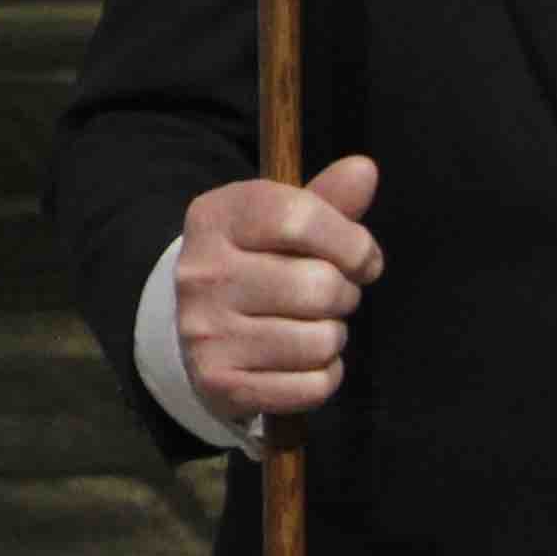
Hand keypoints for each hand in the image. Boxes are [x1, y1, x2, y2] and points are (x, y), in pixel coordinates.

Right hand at [172, 155, 384, 422]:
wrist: (192, 325)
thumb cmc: (256, 263)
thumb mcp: (280, 222)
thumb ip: (326, 198)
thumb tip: (365, 169)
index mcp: (216, 218)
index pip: (299, 218)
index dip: (352, 242)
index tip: (364, 259)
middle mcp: (202, 274)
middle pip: (319, 285)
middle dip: (344, 294)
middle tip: (331, 296)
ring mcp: (206, 331)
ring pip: (320, 340)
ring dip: (333, 336)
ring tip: (312, 327)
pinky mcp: (220, 382)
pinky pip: (311, 386)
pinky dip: (324, 376)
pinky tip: (305, 360)